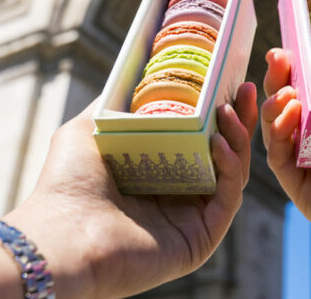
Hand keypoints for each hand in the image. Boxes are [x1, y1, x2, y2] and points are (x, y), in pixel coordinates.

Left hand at [5, 82, 257, 298]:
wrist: (62, 236)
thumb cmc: (66, 186)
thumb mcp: (89, 129)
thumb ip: (116, 102)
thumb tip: (133, 72)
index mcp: (154, 173)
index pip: (197, 137)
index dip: (215, 109)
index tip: (228, 78)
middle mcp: (176, 197)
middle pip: (223, 153)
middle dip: (239, 119)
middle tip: (248, 88)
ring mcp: (190, 219)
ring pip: (232, 174)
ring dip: (238, 138)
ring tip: (230, 109)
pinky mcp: (201, 238)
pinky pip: (228, 198)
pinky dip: (231, 167)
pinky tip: (218, 141)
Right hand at [261, 49, 310, 296]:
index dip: (301, 70)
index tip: (295, 44)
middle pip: (289, 111)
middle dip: (280, 81)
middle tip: (279, 56)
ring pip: (278, 134)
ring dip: (275, 105)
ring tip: (285, 88)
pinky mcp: (306, 196)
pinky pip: (281, 161)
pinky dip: (278, 135)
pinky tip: (289, 111)